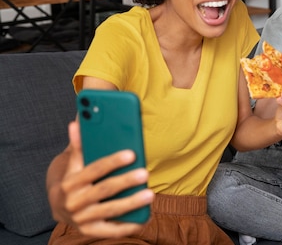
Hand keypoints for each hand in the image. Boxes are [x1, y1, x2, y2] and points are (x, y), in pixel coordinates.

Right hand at [48, 121, 153, 237]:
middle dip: (126, 181)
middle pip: (104, 190)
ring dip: (131, 203)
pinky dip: (129, 225)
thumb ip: (79, 144)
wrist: (60, 206)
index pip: (94, 169)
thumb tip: (77, 121)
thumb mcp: (74, 162)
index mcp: (71, 181)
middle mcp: (74, 201)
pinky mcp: (91, 232)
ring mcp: (82, 218)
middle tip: (145, 173)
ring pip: (110, 210)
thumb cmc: (75, 177)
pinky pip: (112, 231)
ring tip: (150, 194)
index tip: (131, 154)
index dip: (112, 161)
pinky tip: (146, 217)